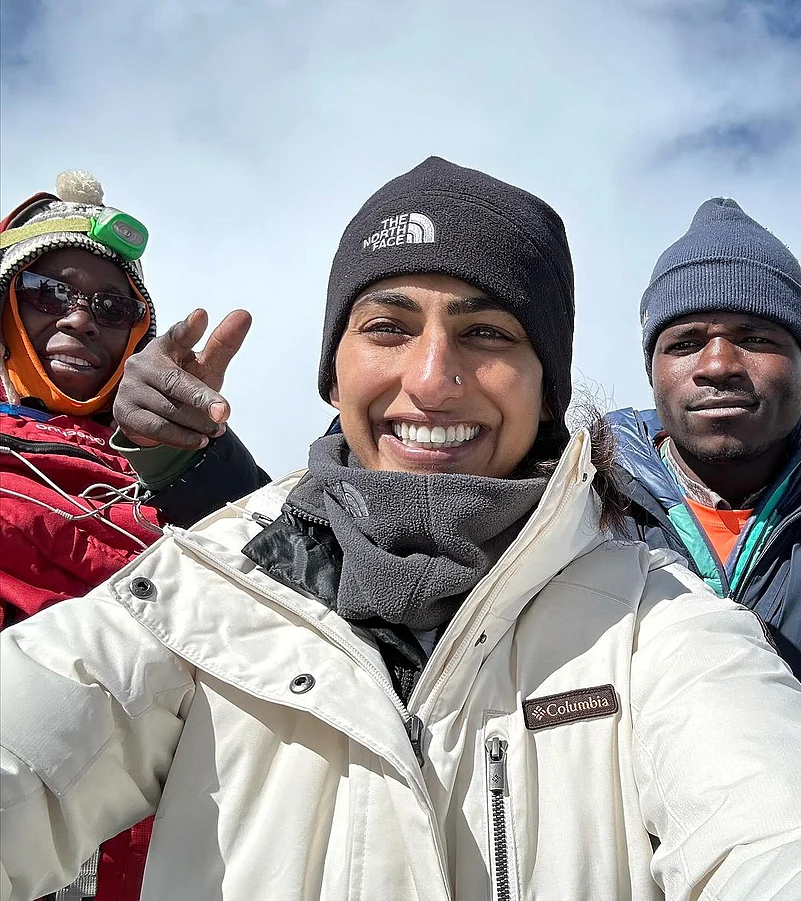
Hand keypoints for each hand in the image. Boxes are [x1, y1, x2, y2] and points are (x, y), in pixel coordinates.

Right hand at [113, 309, 251, 449]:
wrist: (153, 414)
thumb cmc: (184, 383)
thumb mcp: (206, 366)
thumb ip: (223, 344)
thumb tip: (244, 315)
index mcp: (166, 346)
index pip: (178, 335)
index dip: (189, 328)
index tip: (201, 316)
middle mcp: (143, 363)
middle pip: (176, 383)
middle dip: (202, 399)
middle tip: (225, 412)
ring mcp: (130, 388)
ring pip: (169, 410)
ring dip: (198, 423)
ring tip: (217, 428)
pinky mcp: (125, 413)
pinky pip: (158, 429)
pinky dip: (183, 437)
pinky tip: (200, 440)